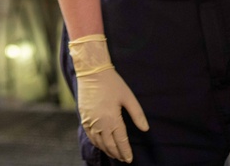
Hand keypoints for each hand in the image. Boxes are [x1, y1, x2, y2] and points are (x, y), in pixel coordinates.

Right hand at [69, 35, 148, 162]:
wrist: (91, 72)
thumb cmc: (112, 83)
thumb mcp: (128, 97)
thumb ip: (137, 114)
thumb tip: (145, 129)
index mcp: (112, 118)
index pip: (121, 141)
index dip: (126, 151)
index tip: (130, 159)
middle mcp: (100, 123)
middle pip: (109, 144)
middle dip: (117, 153)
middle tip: (123, 159)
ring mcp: (90, 121)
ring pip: (99, 142)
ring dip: (107, 150)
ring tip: (114, 154)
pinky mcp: (83, 118)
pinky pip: (90, 136)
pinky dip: (96, 143)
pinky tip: (101, 144)